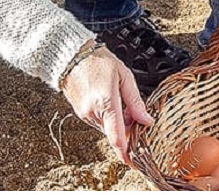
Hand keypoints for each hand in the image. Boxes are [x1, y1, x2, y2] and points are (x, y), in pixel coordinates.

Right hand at [61, 42, 153, 162]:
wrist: (72, 57)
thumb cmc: (98, 62)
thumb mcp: (124, 76)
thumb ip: (135, 101)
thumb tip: (146, 120)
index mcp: (105, 102)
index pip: (116, 135)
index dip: (126, 152)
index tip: (133, 162)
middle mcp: (92, 112)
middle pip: (114, 133)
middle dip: (127, 130)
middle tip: (135, 116)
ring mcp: (84, 114)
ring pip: (106, 128)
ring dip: (117, 124)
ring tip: (121, 102)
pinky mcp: (80, 113)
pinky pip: (98, 122)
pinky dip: (108, 119)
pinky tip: (110, 103)